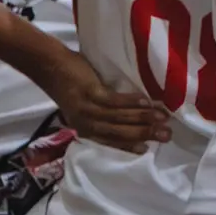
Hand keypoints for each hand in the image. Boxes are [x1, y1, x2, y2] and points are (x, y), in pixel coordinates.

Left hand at [48, 55, 168, 152]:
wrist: (48, 66)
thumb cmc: (69, 83)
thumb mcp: (83, 105)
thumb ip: (101, 114)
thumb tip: (131, 116)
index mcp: (86, 129)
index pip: (112, 142)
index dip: (131, 145)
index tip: (149, 148)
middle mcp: (86, 124)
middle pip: (120, 132)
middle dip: (145, 133)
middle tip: (167, 135)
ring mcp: (87, 110)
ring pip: (119, 118)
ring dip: (143, 118)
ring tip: (163, 117)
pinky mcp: (89, 93)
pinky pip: (114, 101)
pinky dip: (131, 102)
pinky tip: (146, 101)